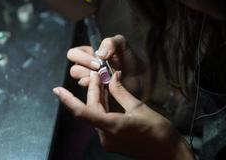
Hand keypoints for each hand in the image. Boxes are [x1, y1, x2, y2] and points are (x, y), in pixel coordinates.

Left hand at [53, 71, 193, 159]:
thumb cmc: (157, 130)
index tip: (57, 89)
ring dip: (99, 99)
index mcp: (111, 127)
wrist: (167, 153)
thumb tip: (112, 77)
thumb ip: (121, 92)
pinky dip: (104, 108)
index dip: (68, 101)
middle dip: (93, 91)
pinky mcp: (113, 141)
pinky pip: (103, 121)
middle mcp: (105, 136)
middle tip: (98, 73)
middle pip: (91, 110)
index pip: (82, 113)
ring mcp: (108, 141)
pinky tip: (109, 96)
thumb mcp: (139, 108)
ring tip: (103, 81)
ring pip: (97, 115)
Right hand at [67, 34, 144, 92]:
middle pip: (74, 69)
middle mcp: (87, 70)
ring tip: (107, 78)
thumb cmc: (131, 62)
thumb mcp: (123, 46)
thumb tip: (100, 54)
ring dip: (92, 78)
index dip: (82, 57)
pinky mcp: (96, 95)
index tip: (100, 60)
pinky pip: (89, 93)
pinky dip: (97, 88)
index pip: (74, 54)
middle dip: (86, 68)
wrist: (142, 81)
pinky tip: (108, 86)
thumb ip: (112, 43)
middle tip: (100, 69)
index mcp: (90, 55)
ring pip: (80, 82)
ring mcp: (91, 83)